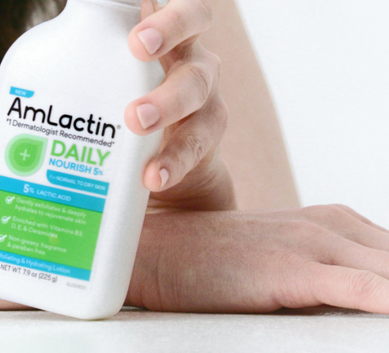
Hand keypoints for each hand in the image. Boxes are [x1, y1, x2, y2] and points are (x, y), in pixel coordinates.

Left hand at [0, 0, 233, 212]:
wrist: (157, 165)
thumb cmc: (107, 102)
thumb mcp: (71, 81)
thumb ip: (34, 91)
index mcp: (136, 11)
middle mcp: (177, 40)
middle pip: (194, 7)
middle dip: (169, 20)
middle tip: (137, 45)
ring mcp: (198, 83)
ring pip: (201, 75)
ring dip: (167, 96)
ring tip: (133, 119)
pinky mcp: (208, 131)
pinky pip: (202, 137)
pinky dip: (176, 156)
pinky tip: (150, 173)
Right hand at [128, 205, 388, 312]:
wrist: (156, 249)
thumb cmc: (215, 262)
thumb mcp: (283, 261)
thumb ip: (328, 276)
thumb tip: (364, 298)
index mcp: (336, 223)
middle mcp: (333, 227)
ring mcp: (315, 244)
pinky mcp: (293, 270)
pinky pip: (363, 289)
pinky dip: (387, 299)